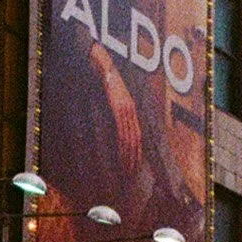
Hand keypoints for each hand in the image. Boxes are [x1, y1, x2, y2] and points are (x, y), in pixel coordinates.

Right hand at [99, 56, 143, 176]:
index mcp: (132, 111)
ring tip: (126, 169)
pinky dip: (123, 143)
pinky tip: (122, 152)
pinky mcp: (120, 108)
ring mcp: (127, 110)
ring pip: (130, 138)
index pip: (137, 137)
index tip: (134, 166)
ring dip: (129, 154)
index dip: (137, 152)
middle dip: (134, 158)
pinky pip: (123, 129)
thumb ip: (116, 113)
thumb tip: (113, 127)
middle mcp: (132, 112)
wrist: (104, 68)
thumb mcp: (114, 100)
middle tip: (131, 173)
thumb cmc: (105, 84)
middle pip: (136, 140)